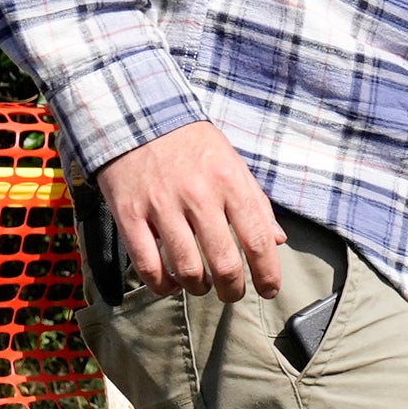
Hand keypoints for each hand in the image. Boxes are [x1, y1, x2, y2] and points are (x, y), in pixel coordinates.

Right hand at [95, 122, 285, 298]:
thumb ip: (256, 202)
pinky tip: (170, 284)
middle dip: (233, 290)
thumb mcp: (231, 162)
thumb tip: (278, 241)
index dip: (268, 274)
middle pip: (225, 264)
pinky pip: (147, 265)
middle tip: (232, 294)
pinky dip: (162, 285)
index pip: (258, 240)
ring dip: (198, 288)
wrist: (135, 114)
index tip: (268, 290)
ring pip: (187, 269)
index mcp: (229, 182)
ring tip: (201, 286)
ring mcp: (162, 206)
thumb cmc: (191, 144)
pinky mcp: (129, 214)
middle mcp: (198, 195)